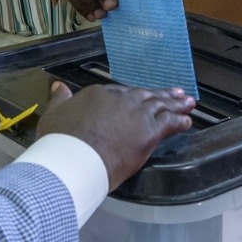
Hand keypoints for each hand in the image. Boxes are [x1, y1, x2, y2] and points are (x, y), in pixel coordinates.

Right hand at [37, 81, 195, 189]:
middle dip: (162, 94)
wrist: (76, 155)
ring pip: (161, 106)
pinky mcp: (149, 131)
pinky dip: (180, 121)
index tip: (142, 95)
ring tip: (187, 102)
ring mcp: (137, 114)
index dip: (134, 94)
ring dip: (176, 104)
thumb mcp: (54, 114)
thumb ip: (59, 99)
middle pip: (145, 95)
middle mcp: (121, 99)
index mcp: (99, 94)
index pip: (121, 92)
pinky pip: (170, 123)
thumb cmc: (62, 139)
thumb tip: (58, 86)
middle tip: (176, 92)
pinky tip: (187, 121)